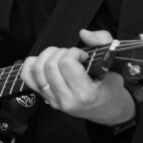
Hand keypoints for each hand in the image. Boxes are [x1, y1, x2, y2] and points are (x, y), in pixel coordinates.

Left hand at [20, 29, 134, 125]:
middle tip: (72, 56)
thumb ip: (103, 42)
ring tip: (60, 58)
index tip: (82, 55)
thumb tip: (84, 33)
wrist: (107, 109)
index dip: (74, 52)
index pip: (66, 63)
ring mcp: (54, 100)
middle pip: (50, 65)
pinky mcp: (45, 98)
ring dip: (47, 56)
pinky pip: (28, 78)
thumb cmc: (110, 88)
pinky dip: (32, 65)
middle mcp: (67, 99)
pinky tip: (44, 62)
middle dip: (60, 52)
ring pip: (37, 70)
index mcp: (85, 93)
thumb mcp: (114, 64)